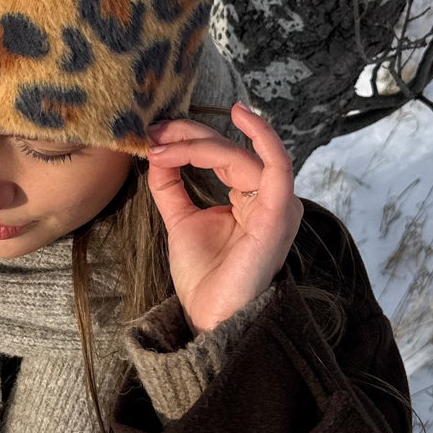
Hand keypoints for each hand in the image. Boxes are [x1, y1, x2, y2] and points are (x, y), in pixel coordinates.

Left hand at [144, 104, 303, 332]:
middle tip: (155, 132)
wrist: (209, 315)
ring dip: (201, 144)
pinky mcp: (278, 213)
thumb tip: (158, 150)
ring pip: (241, 155)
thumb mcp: (181, 220)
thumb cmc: (204, 276)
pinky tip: (240, 116)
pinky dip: (262, 136)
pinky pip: (277, 165)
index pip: (222, 154)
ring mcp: (277, 204)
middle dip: (189, 135)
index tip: (153, 136)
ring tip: (166, 144)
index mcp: (250, 198)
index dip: (188, 139)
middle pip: (231, 149)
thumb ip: (171, 185)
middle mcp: (268, 197)